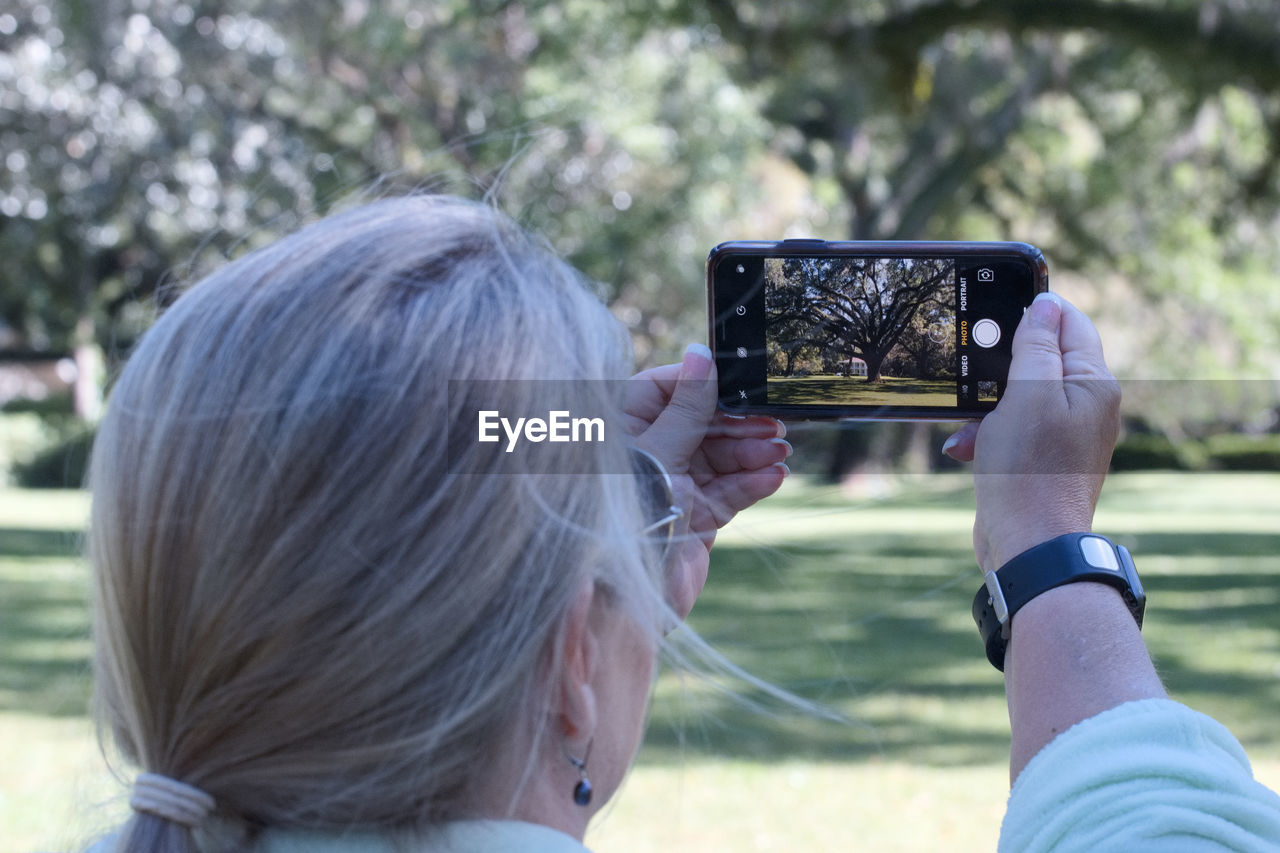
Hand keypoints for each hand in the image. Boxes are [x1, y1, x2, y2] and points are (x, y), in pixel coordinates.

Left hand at [624, 344, 790, 618]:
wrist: (625, 596)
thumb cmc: (627, 514)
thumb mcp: (660, 450)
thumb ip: (687, 406)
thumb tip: (700, 356)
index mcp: (625, 428)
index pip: (666, 388)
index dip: (704, 385)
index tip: (740, 384)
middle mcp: (650, 453)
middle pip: (702, 423)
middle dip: (738, 423)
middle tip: (773, 423)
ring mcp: (675, 485)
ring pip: (721, 457)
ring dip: (752, 452)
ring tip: (779, 450)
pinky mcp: (696, 515)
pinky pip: (729, 491)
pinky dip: (752, 482)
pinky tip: (774, 475)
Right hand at [942, 293, 1120, 572]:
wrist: (1028, 544)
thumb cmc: (1030, 469)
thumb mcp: (1029, 394)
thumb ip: (1037, 346)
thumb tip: (1045, 306)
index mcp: (1094, 384)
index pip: (1071, 323)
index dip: (1036, 311)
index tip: (998, 306)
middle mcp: (1087, 407)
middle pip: (1040, 360)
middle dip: (1000, 368)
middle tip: (974, 372)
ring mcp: (1065, 435)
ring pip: (1018, 397)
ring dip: (986, 406)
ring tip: (971, 425)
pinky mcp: (1040, 460)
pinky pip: (1010, 431)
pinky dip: (986, 435)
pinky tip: (967, 449)